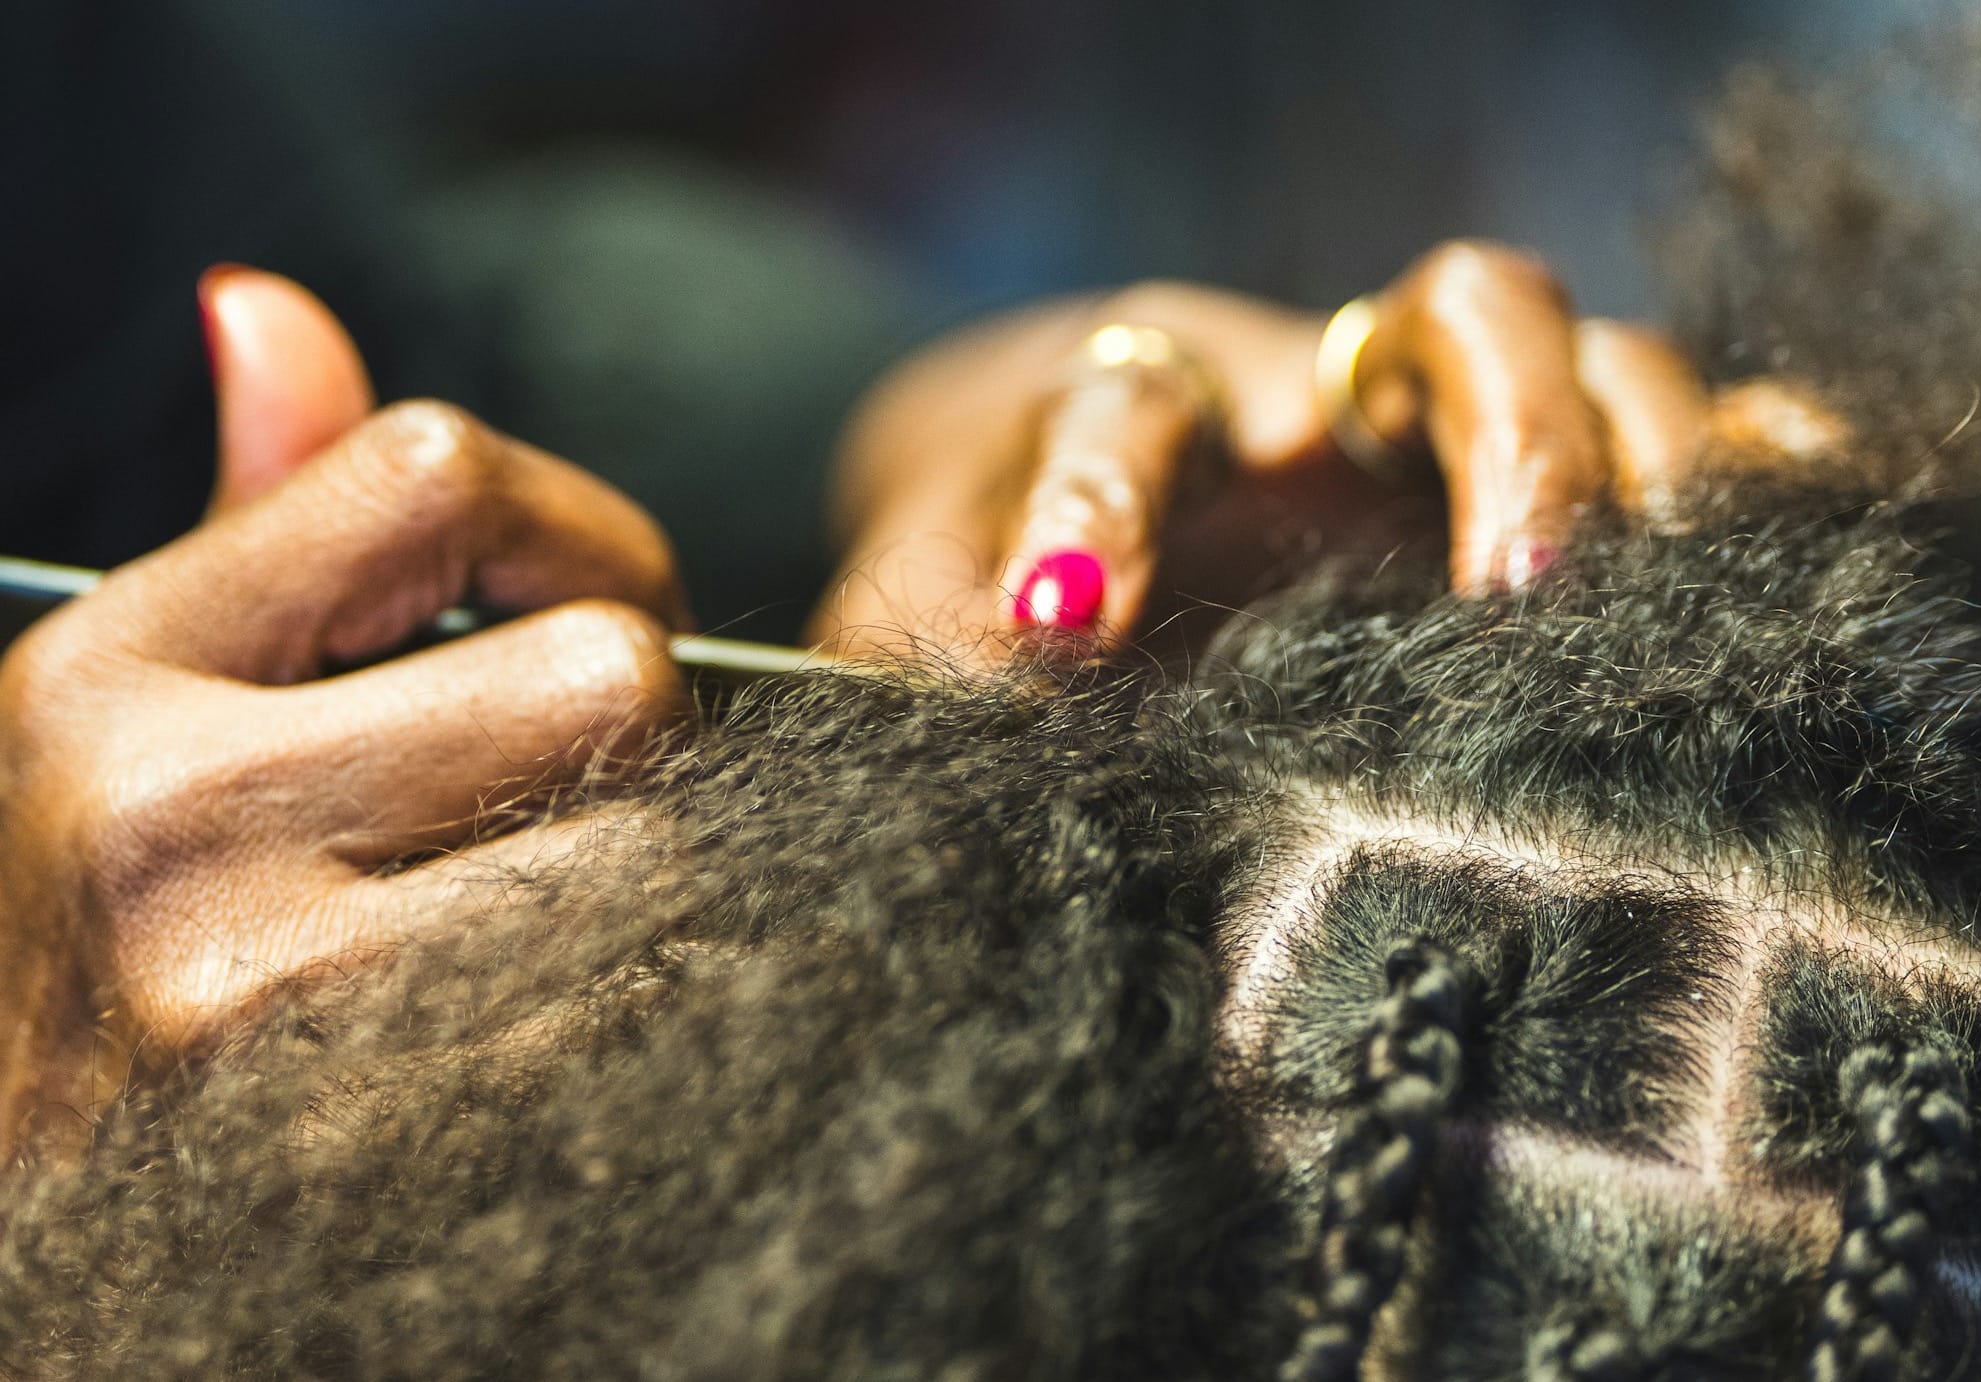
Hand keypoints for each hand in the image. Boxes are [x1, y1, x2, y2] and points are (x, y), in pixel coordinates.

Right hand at [0, 271, 687, 1154]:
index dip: (571, 529)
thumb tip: (267, 305)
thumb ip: (256, 522)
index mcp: (116, 667)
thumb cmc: (114, 934)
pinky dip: (626, 1012)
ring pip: (660, 855)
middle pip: (618, 677)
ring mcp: (265, 983)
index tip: (572, 603)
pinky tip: (522, 1033)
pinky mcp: (366, 1126)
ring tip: (521, 932)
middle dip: (624, 741)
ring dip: (638, 888)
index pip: (440, 472)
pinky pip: (641, 1009)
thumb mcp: (139, 709)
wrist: (42, 1218)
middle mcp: (174, 810)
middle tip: (548, 806)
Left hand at [808, 242, 1848, 657]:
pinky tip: (1777, 517)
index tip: (1072, 623)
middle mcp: (1316, 392)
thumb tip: (989, 689)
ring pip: (1585, 351)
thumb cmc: (1007, 572)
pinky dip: (1742, 453)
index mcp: (1145, 408)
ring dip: (1639, 452)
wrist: (1079, 507)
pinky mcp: (1521, 471)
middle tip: (1520, 581)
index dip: (1101, 501)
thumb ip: (932, 643)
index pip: (1126, 409)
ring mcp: (1435, 423)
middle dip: (1506, 430)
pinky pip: (1668, 418)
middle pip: (1452, 314)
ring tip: (1649, 591)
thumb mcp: (936, 612)